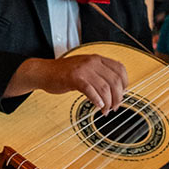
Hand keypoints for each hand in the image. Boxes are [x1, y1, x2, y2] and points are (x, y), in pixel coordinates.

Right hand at [7, 54, 127, 113]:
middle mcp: (92, 61)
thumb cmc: (63, 73)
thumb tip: (116, 88)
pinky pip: (91, 91)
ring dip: (108, 103)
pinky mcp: (74, 78)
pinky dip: (97, 101)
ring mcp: (83, 69)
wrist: (43, 71)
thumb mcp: (84, 67)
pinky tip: (98, 106)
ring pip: (105, 88)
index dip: (125, 83)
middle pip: (115, 81)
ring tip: (105, 110)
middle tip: (115, 107)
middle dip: (118, 97)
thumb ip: (99, 73)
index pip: (120, 69)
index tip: (122, 93)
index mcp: (96, 58)